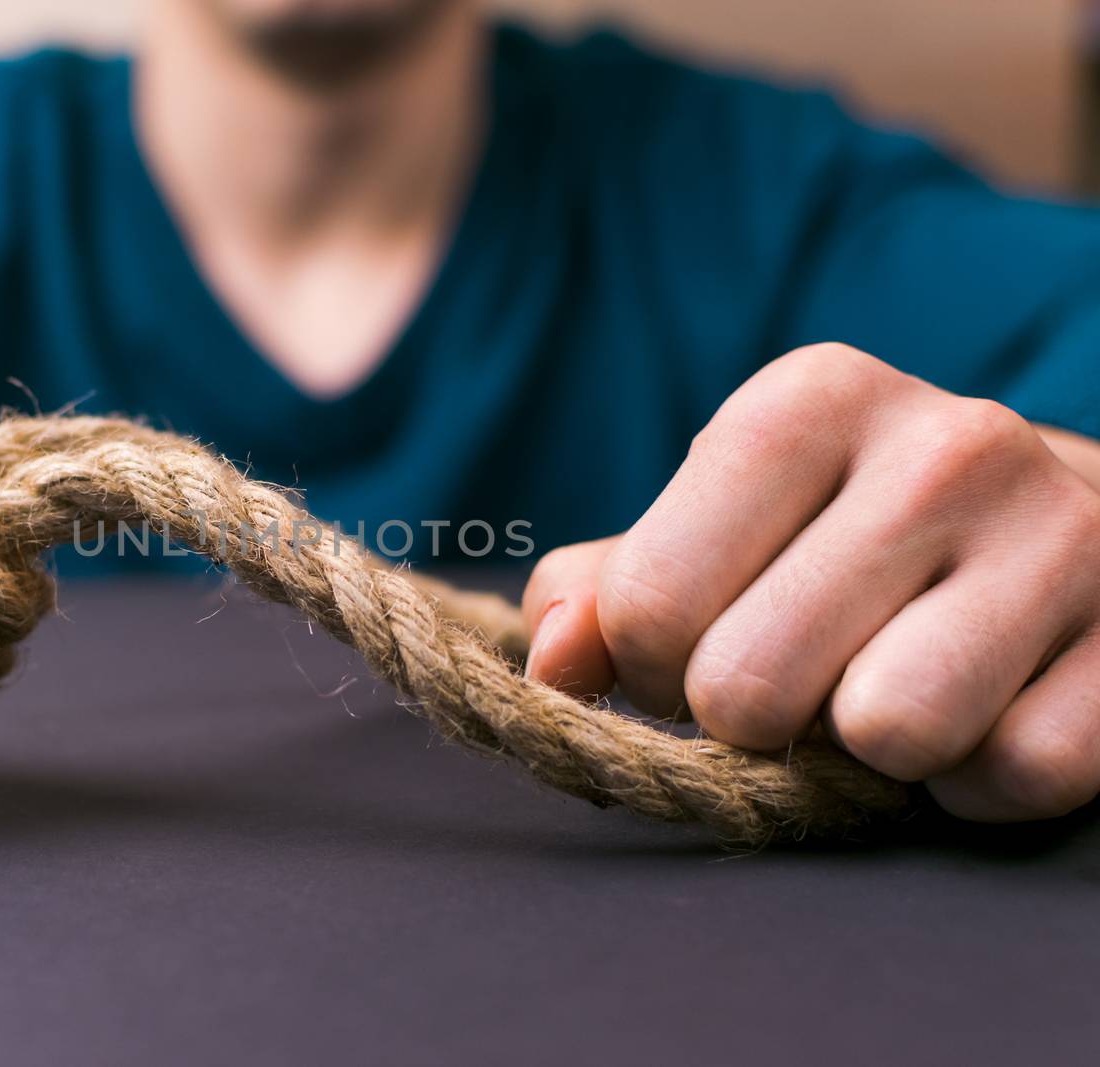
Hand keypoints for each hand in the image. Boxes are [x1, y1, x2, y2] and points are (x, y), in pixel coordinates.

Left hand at [523, 343, 1099, 821]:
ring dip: (871, 754)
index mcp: (808, 401)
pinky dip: (978, 782)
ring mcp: (1062, 533)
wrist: (1067, 526)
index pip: (650, 603)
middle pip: (748, 686)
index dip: (651, 669)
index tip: (701, 651)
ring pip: (889, 735)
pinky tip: (988, 710)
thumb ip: (606, 592)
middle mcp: (944, 443)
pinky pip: (1012, 776)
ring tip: (894, 688)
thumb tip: (552, 667)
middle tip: (800, 683)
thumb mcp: (717, 531)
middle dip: (754, 721)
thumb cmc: (847, 538)